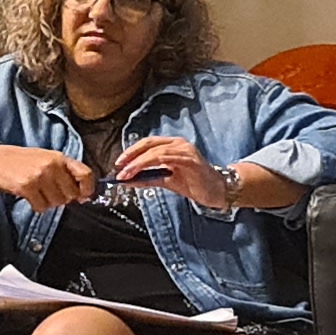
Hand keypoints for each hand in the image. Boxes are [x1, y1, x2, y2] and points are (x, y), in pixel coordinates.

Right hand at [0, 145, 95, 206]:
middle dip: (63, 198)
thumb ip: (65, 172)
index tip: (83, 197)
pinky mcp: (27, 187)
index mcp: (60, 157)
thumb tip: (82, 195)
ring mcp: (40, 176)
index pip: (86, 174)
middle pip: (71, 194)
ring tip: (38, 193)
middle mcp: (52, 165)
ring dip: (48, 203)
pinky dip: (37, 206)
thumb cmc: (21, 161)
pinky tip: (30, 197)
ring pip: (57, 202)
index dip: (88, 189)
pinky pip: (41, 207)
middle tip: (50, 193)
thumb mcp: (47, 158)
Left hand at [110, 135, 232, 207]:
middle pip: (149, 144)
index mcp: (173, 145)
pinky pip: (166, 159)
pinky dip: (150, 166)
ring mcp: (186, 151)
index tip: (118, 164)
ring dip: (137, 163)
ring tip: (125, 174)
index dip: (131, 151)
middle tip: (118, 168)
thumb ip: (148, 178)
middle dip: (131, 156)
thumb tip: (127, 180)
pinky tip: (140, 174)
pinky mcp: (190, 160)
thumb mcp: (167, 180)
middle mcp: (179, 144)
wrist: (217, 191)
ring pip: (156, 152)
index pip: (147, 143)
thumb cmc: (194, 184)